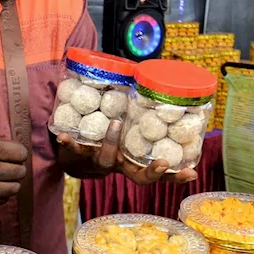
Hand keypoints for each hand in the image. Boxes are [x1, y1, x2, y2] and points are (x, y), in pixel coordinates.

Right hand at [0, 79, 28, 207]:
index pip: (20, 153)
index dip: (15, 150)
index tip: (5, 149)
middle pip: (20, 171)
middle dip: (14, 166)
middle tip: (3, 162)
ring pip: (15, 187)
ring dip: (11, 180)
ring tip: (0, 172)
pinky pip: (5, 198)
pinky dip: (2, 192)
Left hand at [57, 119, 198, 185]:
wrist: (75, 155)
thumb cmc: (108, 136)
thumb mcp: (129, 128)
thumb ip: (143, 110)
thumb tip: (159, 75)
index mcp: (136, 159)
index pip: (160, 173)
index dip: (175, 176)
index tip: (191, 172)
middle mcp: (120, 165)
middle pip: (139, 177)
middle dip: (152, 172)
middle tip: (163, 163)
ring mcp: (100, 161)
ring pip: (108, 159)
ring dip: (112, 142)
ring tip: (115, 124)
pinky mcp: (79, 155)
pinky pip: (75, 149)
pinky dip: (69, 143)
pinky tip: (62, 137)